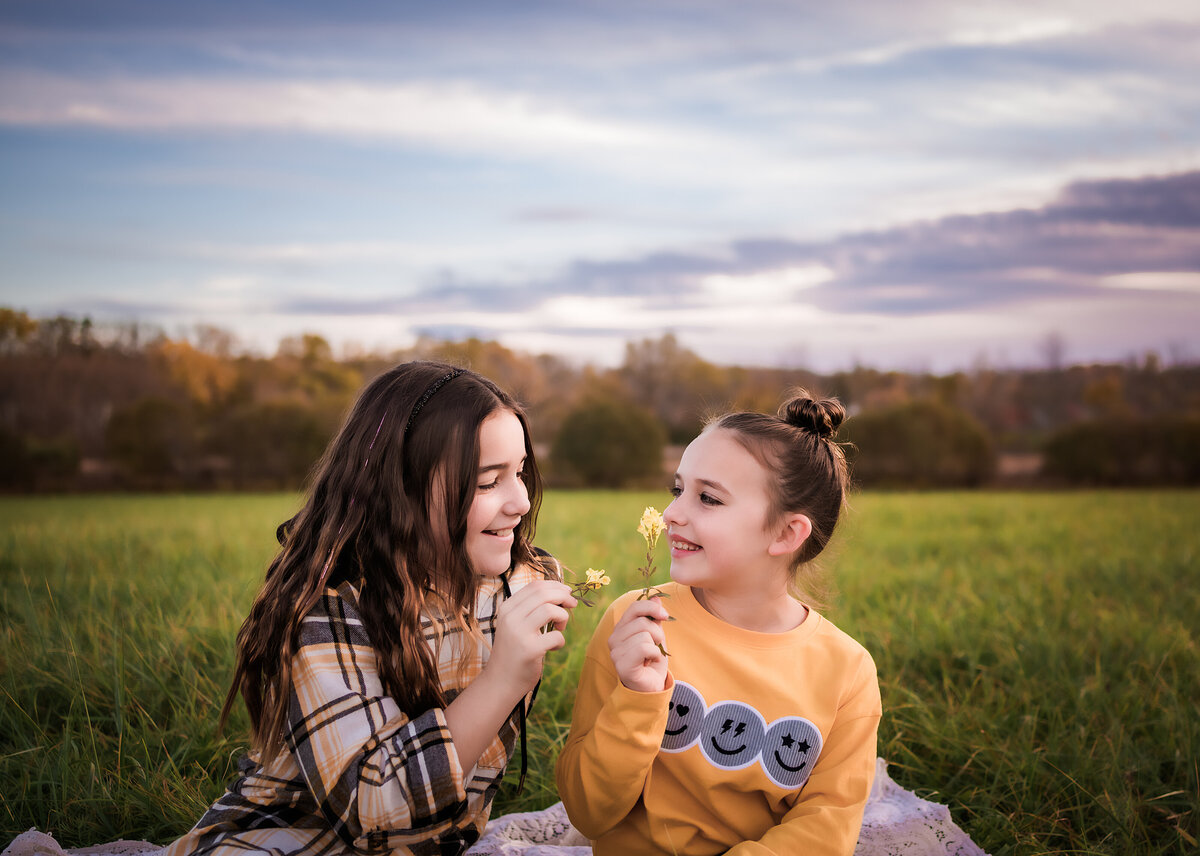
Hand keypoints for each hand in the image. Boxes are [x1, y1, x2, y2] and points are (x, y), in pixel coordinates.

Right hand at [485, 580, 575, 696]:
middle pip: (544, 594)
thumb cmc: (513, 651)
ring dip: (563, 617)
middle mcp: (510, 617)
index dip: (555, 586)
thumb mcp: (515, 624)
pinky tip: (553, 647)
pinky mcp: (529, 650)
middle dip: (564, 597)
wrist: (500, 682)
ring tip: (559, 629)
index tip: (567, 592)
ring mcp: (519, 633)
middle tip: (572, 605)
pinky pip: (556, 636)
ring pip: (551, 610)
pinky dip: (561, 640)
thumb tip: (561, 592)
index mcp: (507, 608)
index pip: (534, 586)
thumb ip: (531, 608)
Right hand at [608, 597, 669, 692]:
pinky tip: (650, 662)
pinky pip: (644, 648)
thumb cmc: (652, 661)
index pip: (634, 607)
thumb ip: (654, 617)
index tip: (666, 616)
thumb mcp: (656, 635)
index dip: (652, 608)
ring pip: (645, 635)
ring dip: (656, 646)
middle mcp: (614, 638)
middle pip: (642, 621)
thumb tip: (656, 597)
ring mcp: (615, 652)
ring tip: (651, 656)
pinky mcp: (622, 665)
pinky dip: (654, 654)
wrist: (651, 687)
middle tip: (655, 647)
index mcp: (620, 628)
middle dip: (657, 633)